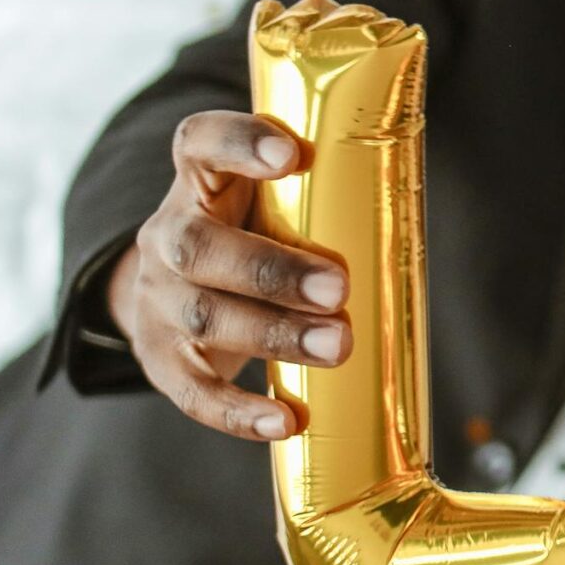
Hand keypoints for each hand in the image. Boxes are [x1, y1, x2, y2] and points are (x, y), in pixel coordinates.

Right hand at [106, 111, 348, 439]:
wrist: (177, 291)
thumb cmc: (253, 237)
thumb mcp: (273, 205)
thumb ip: (320, 201)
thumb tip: (406, 215)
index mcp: (199, 183)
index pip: (199, 144)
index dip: (238, 143)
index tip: (291, 154)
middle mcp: (168, 236)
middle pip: (200, 248)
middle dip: (273, 271)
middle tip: (339, 289)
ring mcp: (158, 300)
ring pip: (203, 315)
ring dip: (274, 335)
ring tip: (337, 348)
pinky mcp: (161, 358)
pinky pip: (192, 391)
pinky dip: (239, 411)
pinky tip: (286, 421)